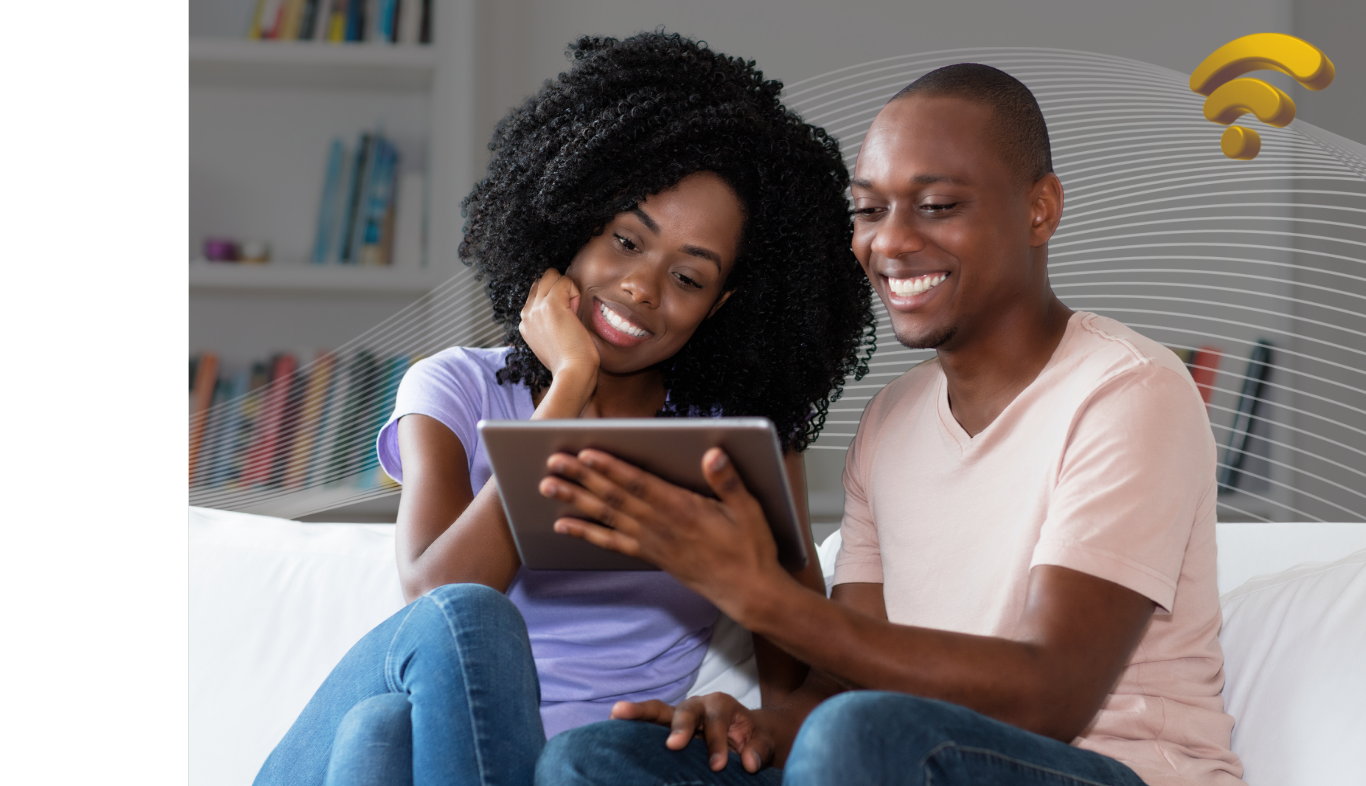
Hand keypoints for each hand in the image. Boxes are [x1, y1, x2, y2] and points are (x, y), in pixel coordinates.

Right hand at [519, 268, 598, 380]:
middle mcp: (526, 314)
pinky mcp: (551, 305)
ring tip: (573, 312)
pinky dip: (575, 292)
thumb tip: (564, 310)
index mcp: (525, 323)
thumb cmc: (570, 363)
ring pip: (550, 275)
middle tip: (570, 314)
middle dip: (559, 290)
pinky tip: (576, 312)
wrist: (572, 374)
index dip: (555, 299)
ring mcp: (536, 308)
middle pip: (541, 281)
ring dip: (566, 288)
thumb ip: (549, 325)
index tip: (565, 321)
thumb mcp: (552, 343)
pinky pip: (564, 281)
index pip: (536, 293)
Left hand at [537, 447, 792, 623]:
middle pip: (614, 497)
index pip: (639, 484)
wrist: (748, 592)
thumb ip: (728, 481)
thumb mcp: (749, 510)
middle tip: (553, 462)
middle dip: (581, 478)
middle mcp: (660, 526)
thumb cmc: (750, 548)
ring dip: (575, 500)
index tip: (586, 453)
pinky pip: (612, 543)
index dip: (611, 468)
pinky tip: (564, 525)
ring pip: (606, 517)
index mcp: (683, 509)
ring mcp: (652, 542)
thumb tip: (712, 453)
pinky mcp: (650, 556)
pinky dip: (586, 533)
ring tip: (548, 486)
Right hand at [610, 695, 776, 772]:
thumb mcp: (762, 743)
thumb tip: (749, 762)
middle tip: (675, 745)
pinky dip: (630, 724)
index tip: (718, 766)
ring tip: (616, 713)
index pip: (717, 722)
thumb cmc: (751, 739)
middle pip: (685, 710)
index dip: (716, 744)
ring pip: (657, 710)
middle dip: (680, 726)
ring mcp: (677, 715)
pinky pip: (646, 723)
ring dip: (638, 713)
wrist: (744, 735)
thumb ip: (759, 750)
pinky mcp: (664, 727)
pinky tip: (611, 726)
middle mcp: (696, 705)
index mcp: (721, 705)